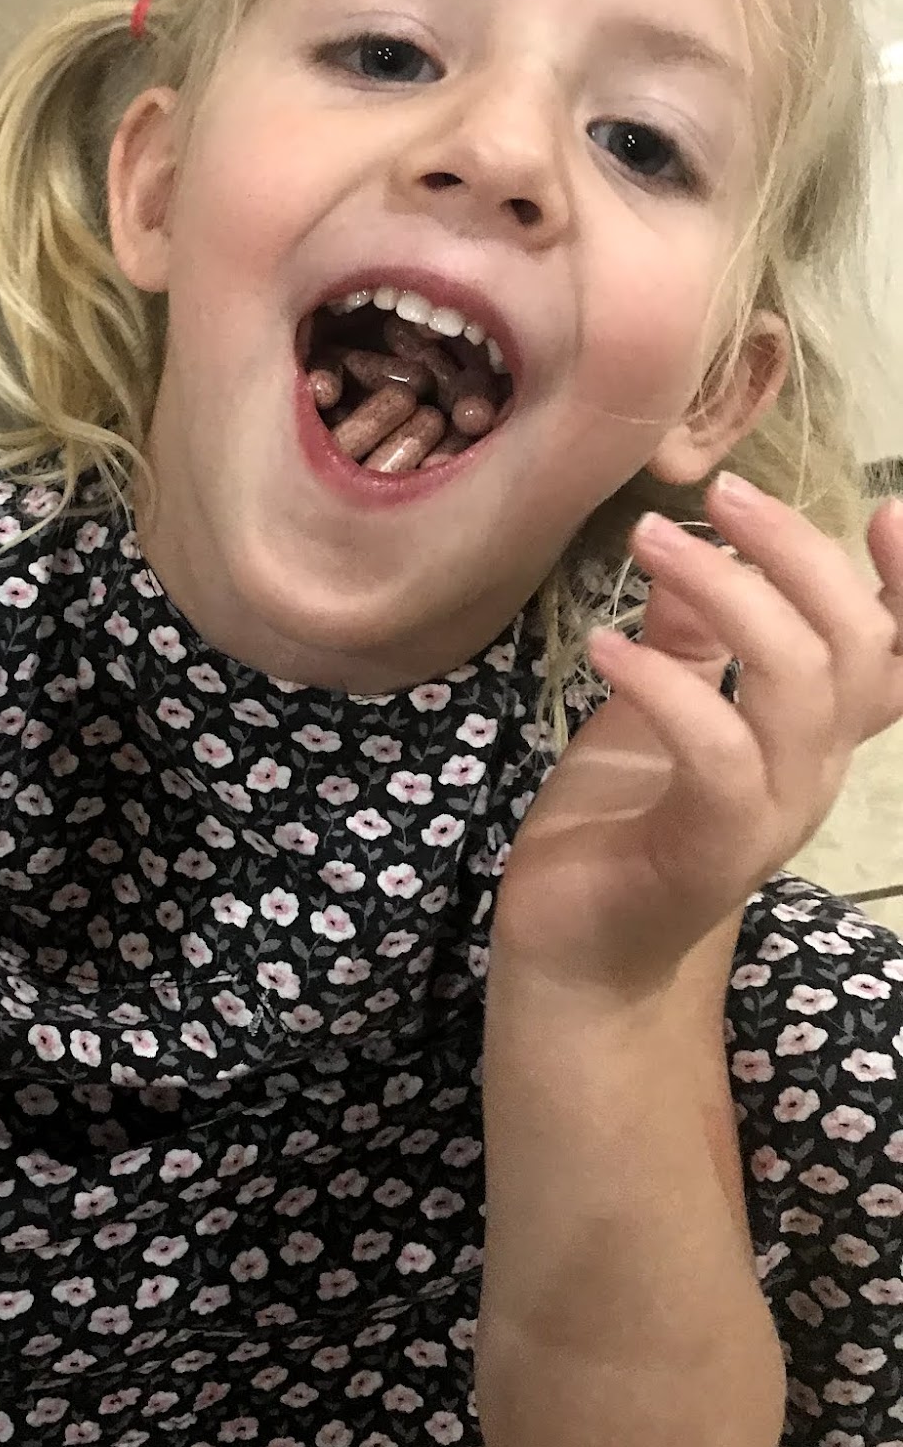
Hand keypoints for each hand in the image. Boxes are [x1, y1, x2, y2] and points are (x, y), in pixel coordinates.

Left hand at [496, 476, 902, 994]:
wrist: (576, 953)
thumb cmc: (622, 822)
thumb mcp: (657, 708)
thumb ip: (688, 637)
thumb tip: (692, 547)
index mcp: (811, 735)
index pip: (896, 657)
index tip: (886, 507)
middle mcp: (813, 772)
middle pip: (855, 646)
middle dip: (798, 554)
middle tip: (721, 494)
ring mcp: (772, 814)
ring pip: (798, 684)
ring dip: (728, 595)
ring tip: (650, 542)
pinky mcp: (711, 848)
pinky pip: (717, 750)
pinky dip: (664, 683)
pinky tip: (603, 647)